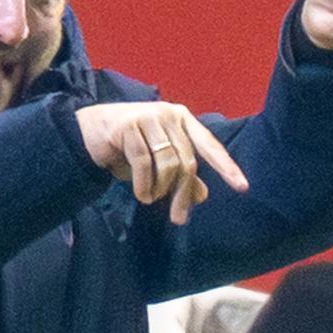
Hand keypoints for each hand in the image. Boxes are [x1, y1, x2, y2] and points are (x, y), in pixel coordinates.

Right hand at [76, 101, 247, 224]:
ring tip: (150, 198)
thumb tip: (202, 195)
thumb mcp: (158, 165)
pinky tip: (141, 194)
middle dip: (183, 194)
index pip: (210, 145)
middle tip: (178, 218)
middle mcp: (170, 115)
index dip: (226, 167)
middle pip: (188, 162)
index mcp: (184, 120)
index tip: (242, 187)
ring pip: (168, 164)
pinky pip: (144, 163)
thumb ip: (181, 177)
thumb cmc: (129, 147)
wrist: (90, 132)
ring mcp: (150, 117)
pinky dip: (144, 184)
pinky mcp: (130, 125)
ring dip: (160, 189)